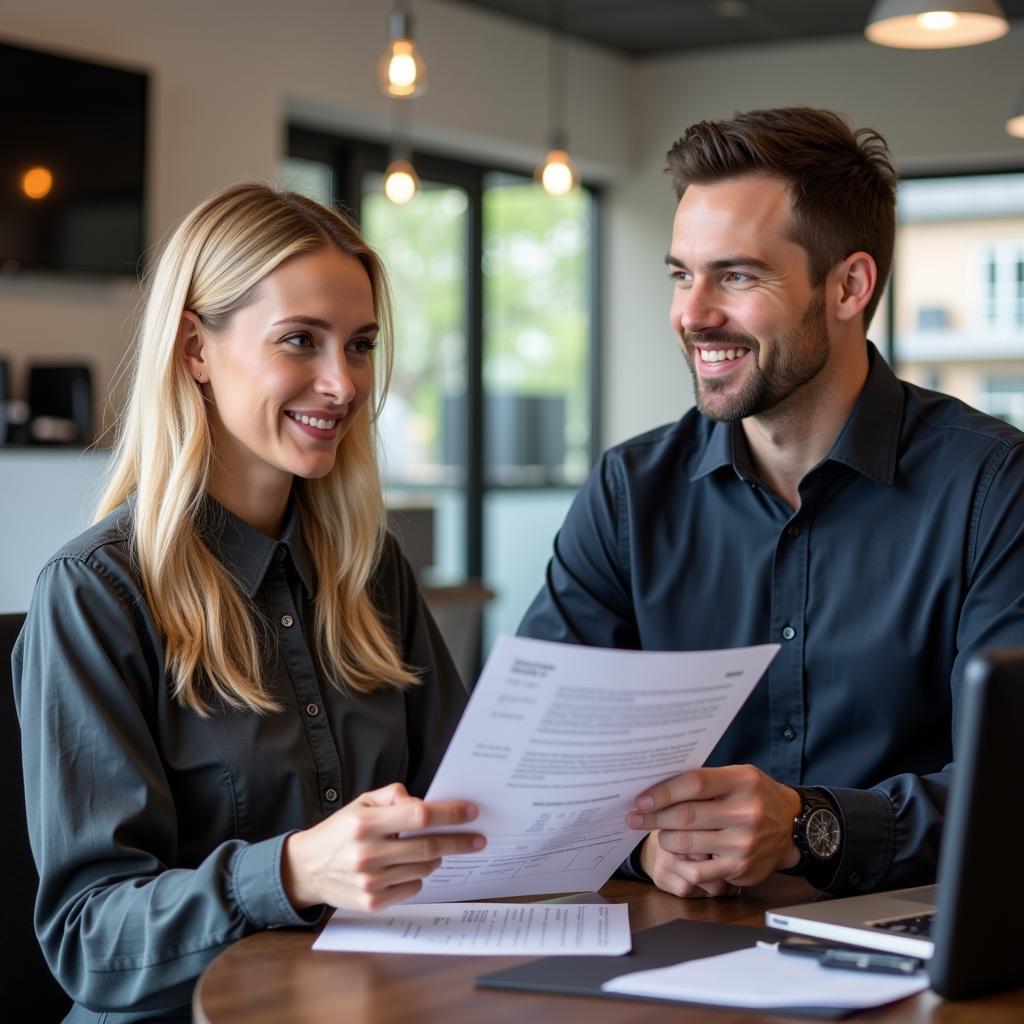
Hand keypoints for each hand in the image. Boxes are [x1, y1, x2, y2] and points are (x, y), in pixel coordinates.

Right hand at [282, 782, 484, 911]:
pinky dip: (419, 877)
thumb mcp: (361, 803)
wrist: (307, 868)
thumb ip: (392, 796)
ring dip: (436, 858)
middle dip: (459, 841)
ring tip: (435, 850)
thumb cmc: (340, 831)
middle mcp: (368, 853)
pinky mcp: (372, 903)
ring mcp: (370, 881)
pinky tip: (408, 868)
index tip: (471, 812)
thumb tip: (422, 801)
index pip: (419, 816)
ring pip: (424, 869)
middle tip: (478, 838)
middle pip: (428, 847)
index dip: (449, 814)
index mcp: (366, 824)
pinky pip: (412, 888)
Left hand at [626, 766, 801, 896]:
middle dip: (653, 818)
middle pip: (686, 816)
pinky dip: (682, 863)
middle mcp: (746, 812)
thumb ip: (706, 780)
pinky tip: (678, 856)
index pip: (694, 784)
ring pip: (687, 844)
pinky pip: (698, 871)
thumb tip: (658, 785)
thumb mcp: (738, 777)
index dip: (663, 792)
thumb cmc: (756, 797)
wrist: (793, 827)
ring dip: (666, 838)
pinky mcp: (740, 868)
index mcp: (742, 781)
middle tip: (634, 818)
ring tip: (661, 833)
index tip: (641, 799)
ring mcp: (743, 843)